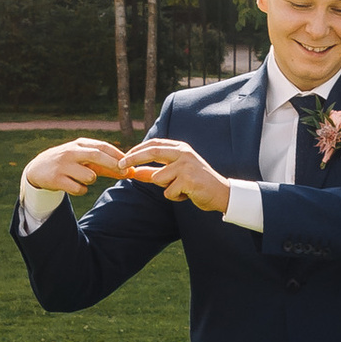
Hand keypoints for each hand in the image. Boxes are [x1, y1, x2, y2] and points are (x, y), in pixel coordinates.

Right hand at [23, 137, 128, 197]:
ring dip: (90, 181)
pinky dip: (80, 190)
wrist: (38, 169)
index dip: (119, 155)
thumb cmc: (69, 163)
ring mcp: (63, 165)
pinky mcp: (57, 179)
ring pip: (90, 177)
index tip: (131, 165)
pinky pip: (79, 189)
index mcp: (80, 144)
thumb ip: (106, 166)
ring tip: (81, 179)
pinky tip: (73, 186)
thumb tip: (130, 172)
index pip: (103, 146)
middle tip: (126, 174)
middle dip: (114, 165)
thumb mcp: (85, 160)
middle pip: (98, 156)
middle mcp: (71, 152)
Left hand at [115, 134, 229, 213]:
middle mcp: (183, 153)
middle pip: (152, 151)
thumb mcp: (174, 175)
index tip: (123, 158)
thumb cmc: (196, 183)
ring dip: (166, 188)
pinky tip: (188, 194)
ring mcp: (186, 165)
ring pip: (159, 178)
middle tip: (120, 166)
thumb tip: (132, 172)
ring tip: (181, 189)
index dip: (137, 150)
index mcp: (180, 148)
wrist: (221, 193)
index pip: (154, 144)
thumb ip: (154, 172)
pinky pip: (169, 191)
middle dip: (133, 158)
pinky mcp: (188, 179)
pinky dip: (175, 197)